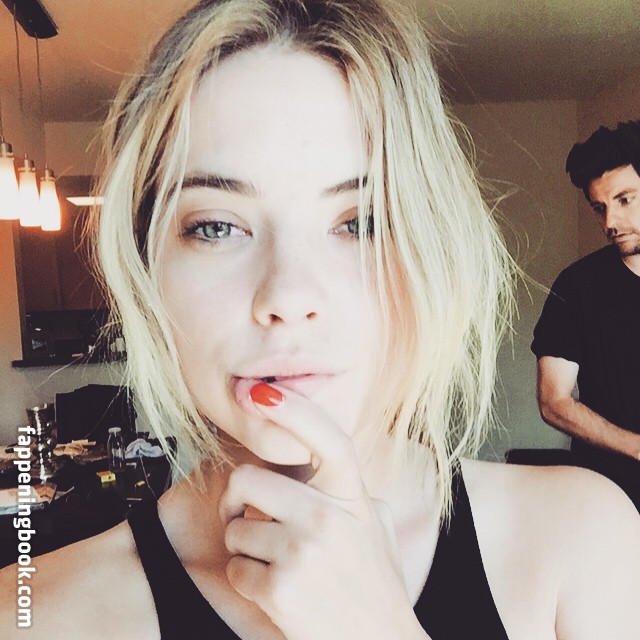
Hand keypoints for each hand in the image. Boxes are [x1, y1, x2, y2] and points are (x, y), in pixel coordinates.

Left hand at [219, 383, 427, 639]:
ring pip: (236, 528)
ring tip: (275, 565)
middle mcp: (328, 518)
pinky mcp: (280, 590)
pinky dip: (246, 581)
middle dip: (239, 501)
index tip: (262, 392)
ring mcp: (304, 553)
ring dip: (245, 548)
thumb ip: (353, 493)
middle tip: (252, 520)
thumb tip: (326, 460)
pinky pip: (235, 569)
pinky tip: (275, 592)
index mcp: (354, 498)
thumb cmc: (376, 586)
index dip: (294, 408)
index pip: (328, 438)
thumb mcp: (378, 528)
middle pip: (247, 479)